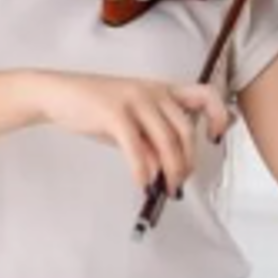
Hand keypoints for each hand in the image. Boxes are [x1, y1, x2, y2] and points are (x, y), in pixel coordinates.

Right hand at [34, 72, 233, 192]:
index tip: (214, 138)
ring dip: (170, 170)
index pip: (205, 94)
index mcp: (162, 89)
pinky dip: (142, 170)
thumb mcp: (133, 122)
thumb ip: (153, 140)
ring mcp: (135, 99)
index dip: (218, 115)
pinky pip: (137, 147)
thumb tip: (168, 170)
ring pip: (167, 140)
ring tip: (164, 188)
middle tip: (179, 182)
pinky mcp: (115, 113)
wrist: (60, 94)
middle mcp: (154, 91)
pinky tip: (141, 182)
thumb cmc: (98, 109)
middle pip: (186, 129)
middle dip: (187, 161)